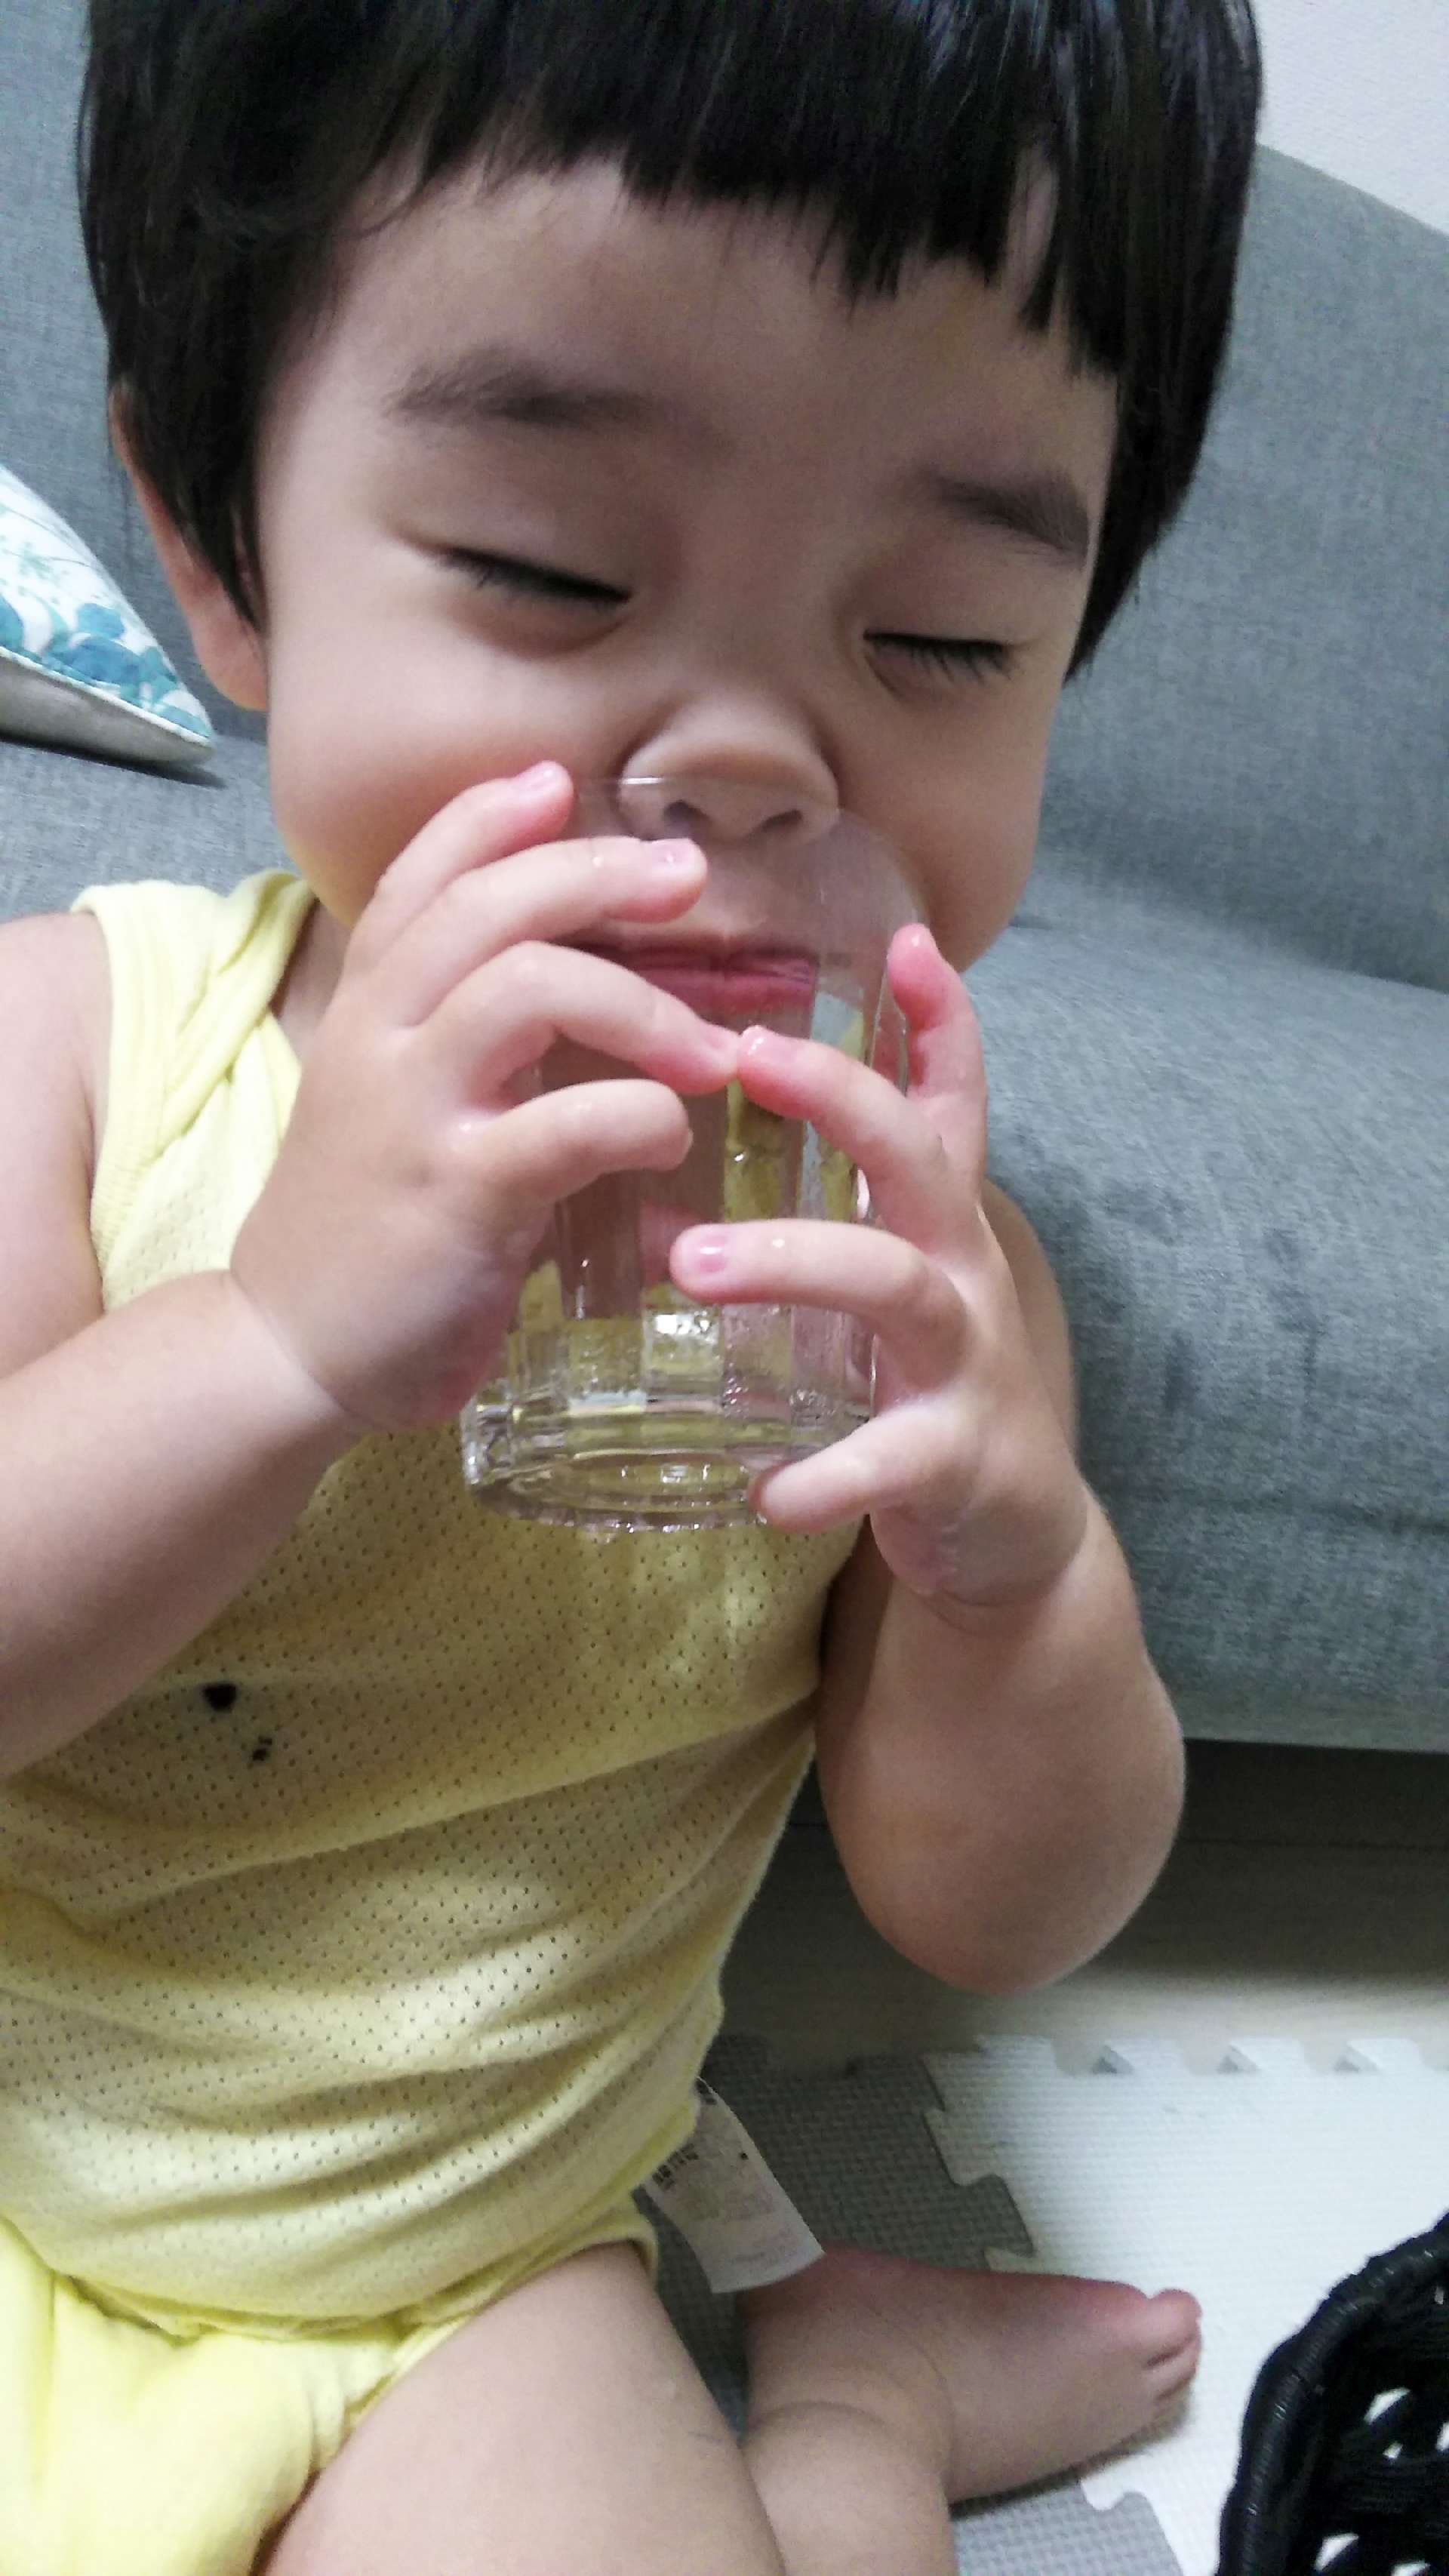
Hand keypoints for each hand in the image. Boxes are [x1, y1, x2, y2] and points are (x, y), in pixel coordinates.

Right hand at [231, 765, 737, 1431]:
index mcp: (369, 1010)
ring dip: (641, 1002)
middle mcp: (382, 1041)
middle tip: (686, 879)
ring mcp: (415, 1114)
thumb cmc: (370, 1223)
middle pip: (490, 907)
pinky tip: (672, 1137)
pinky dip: (640, 1115)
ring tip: (713, 1049)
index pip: (422, 877)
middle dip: (596, 874)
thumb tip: (583, 973)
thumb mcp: (399, 1102)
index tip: (562, 784)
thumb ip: (465, 1034)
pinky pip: (566, 1126)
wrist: (292, 1348)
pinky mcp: (457, 1195)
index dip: (489, 817)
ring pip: (527, 987)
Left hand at [669, 924, 1088, 1609]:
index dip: (941, 1017)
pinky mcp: (959, 1462)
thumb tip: (730, 1105)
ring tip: (690, 1267)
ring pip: (896, 1289)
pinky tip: (767, 1491)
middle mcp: (963, 1273)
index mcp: (941, 1223)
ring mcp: (968, 1365)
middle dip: (841, 1098)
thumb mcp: (897, 1267)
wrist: (1014, 1533)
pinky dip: (829, 1475)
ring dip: (796, 1264)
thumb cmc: (927, 1380)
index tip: (903, 940)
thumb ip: (843, 1195)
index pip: (954, 1098)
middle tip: (737, 1059)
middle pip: (920, 1158)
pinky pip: (894, 1460)